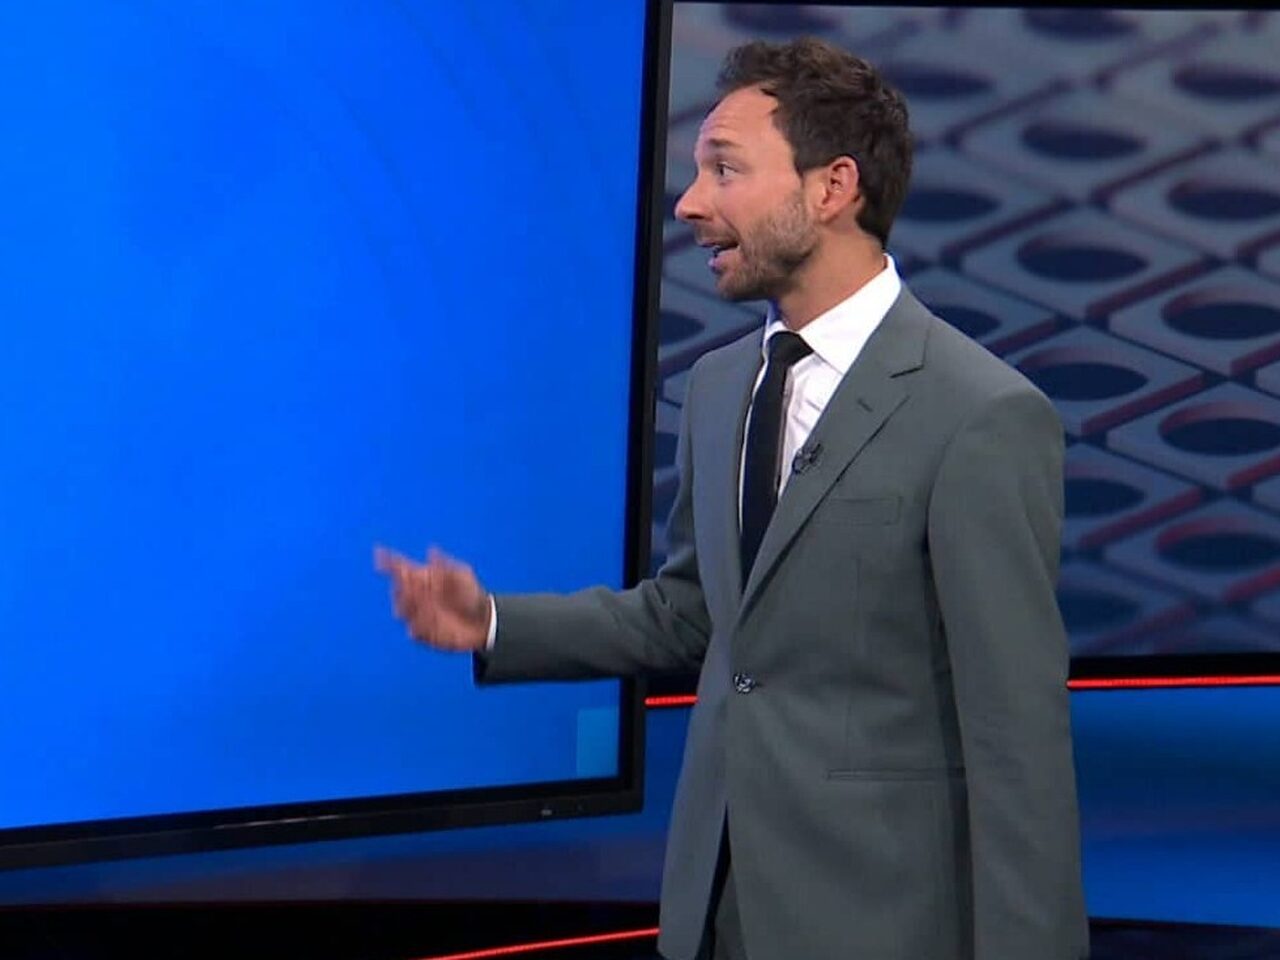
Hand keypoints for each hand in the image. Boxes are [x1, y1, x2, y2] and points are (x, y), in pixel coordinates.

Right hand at [374, 545, 491, 651]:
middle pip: (398, 591)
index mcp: (424, 579)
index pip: (401, 569)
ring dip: (408, 608)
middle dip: (401, 589)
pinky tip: (431, 623)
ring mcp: (419, 615)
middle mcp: (418, 596)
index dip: (389, 563)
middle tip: (413, 587)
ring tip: (424, 607)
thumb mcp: (463, 576)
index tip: (379, 553)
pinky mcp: (424, 633)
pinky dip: (418, 628)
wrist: (484, 622)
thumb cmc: (473, 595)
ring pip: (402, 611)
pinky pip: (414, 631)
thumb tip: (431, 550)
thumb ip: (446, 565)